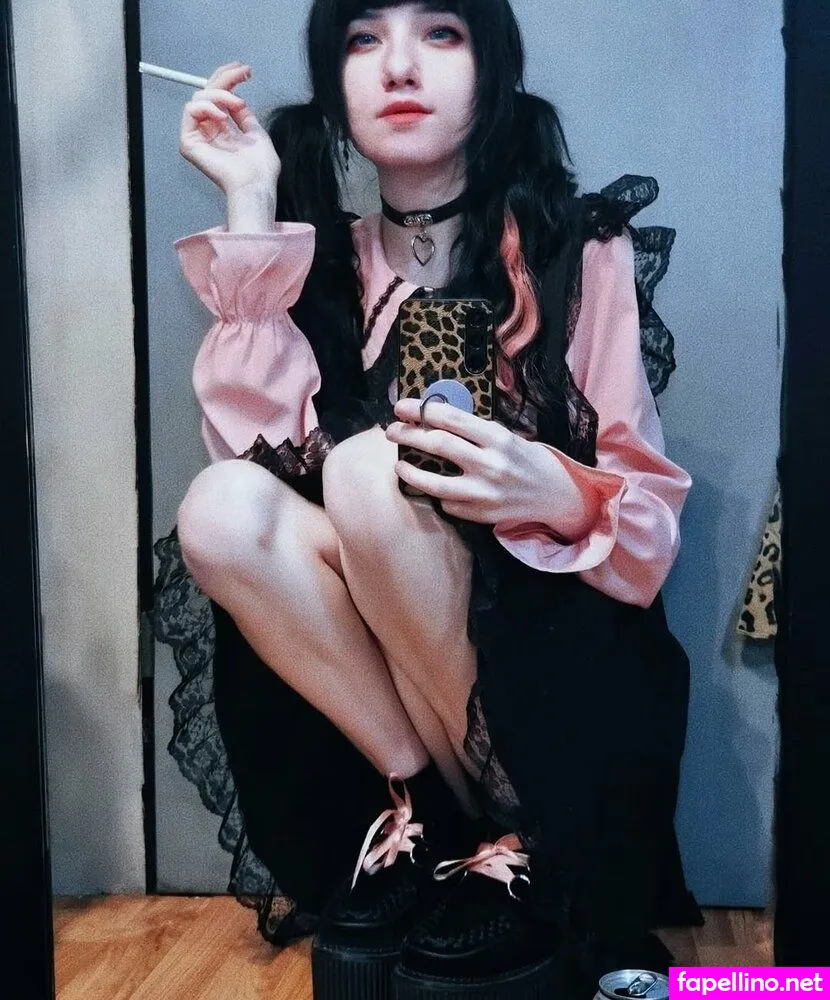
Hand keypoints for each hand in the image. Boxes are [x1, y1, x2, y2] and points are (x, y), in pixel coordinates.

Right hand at [179, 63, 279, 198]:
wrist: (256, 185)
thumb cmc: (260, 170)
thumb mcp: (256, 133)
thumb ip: (244, 116)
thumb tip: (238, 100)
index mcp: (224, 131)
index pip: (219, 97)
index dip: (229, 78)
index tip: (245, 70)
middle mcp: (210, 132)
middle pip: (208, 92)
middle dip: (225, 77)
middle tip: (244, 73)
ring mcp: (199, 137)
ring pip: (199, 97)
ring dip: (220, 95)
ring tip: (237, 105)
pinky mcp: (189, 143)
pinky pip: (190, 110)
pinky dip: (207, 107)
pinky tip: (222, 117)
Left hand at [386, 399, 595, 534]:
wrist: (555, 495)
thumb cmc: (526, 459)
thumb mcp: (506, 436)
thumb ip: (474, 430)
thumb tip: (434, 417)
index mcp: (498, 438)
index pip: (452, 418)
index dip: (422, 410)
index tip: (401, 406)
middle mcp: (491, 465)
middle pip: (438, 445)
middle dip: (408, 434)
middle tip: (391, 430)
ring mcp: (485, 493)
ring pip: (434, 483)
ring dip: (410, 472)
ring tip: (399, 464)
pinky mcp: (481, 515)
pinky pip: (448, 504)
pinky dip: (438, 495)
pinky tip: (435, 488)